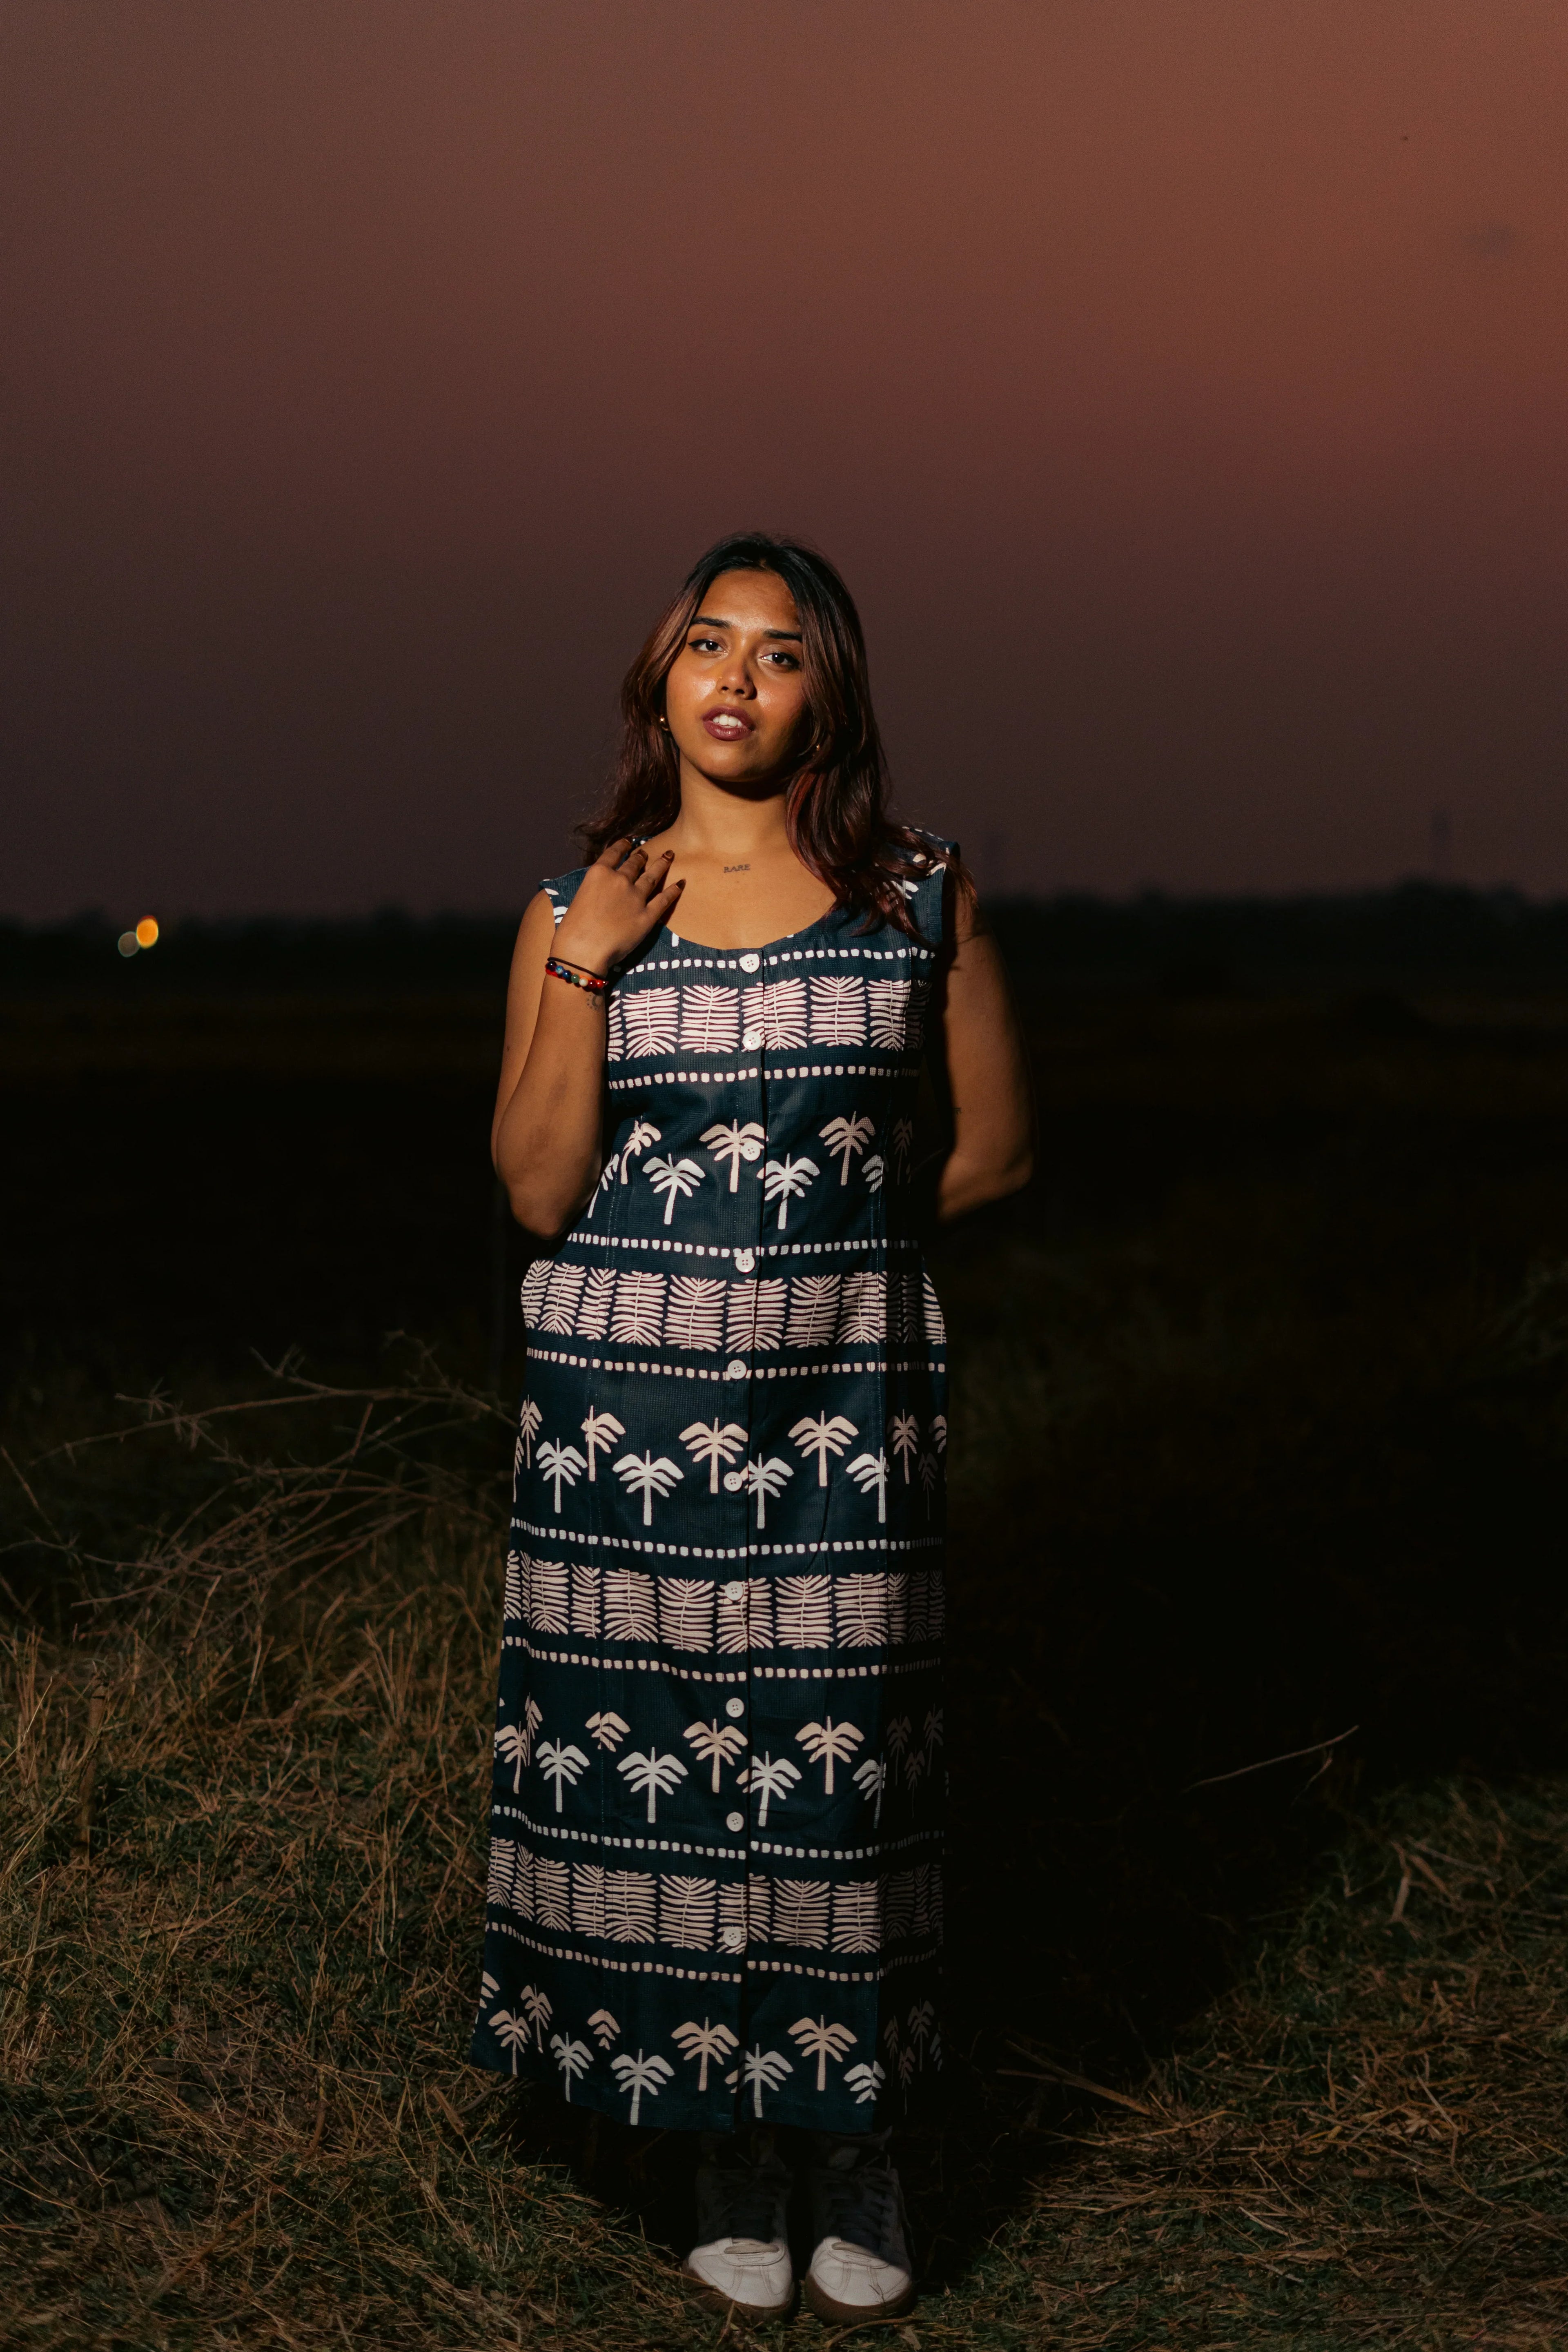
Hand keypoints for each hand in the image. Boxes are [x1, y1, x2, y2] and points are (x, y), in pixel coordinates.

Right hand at [552, 839, 682, 974]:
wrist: (583, 950)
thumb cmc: (573, 929)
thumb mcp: (579, 897)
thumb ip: (595, 888)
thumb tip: (604, 888)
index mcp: (599, 873)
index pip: (614, 853)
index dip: (623, 846)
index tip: (629, 843)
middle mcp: (619, 880)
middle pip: (635, 863)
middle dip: (642, 857)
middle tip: (647, 853)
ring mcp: (636, 897)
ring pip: (653, 876)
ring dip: (662, 864)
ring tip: (668, 856)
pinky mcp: (648, 916)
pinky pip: (665, 899)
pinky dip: (674, 890)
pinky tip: (681, 883)